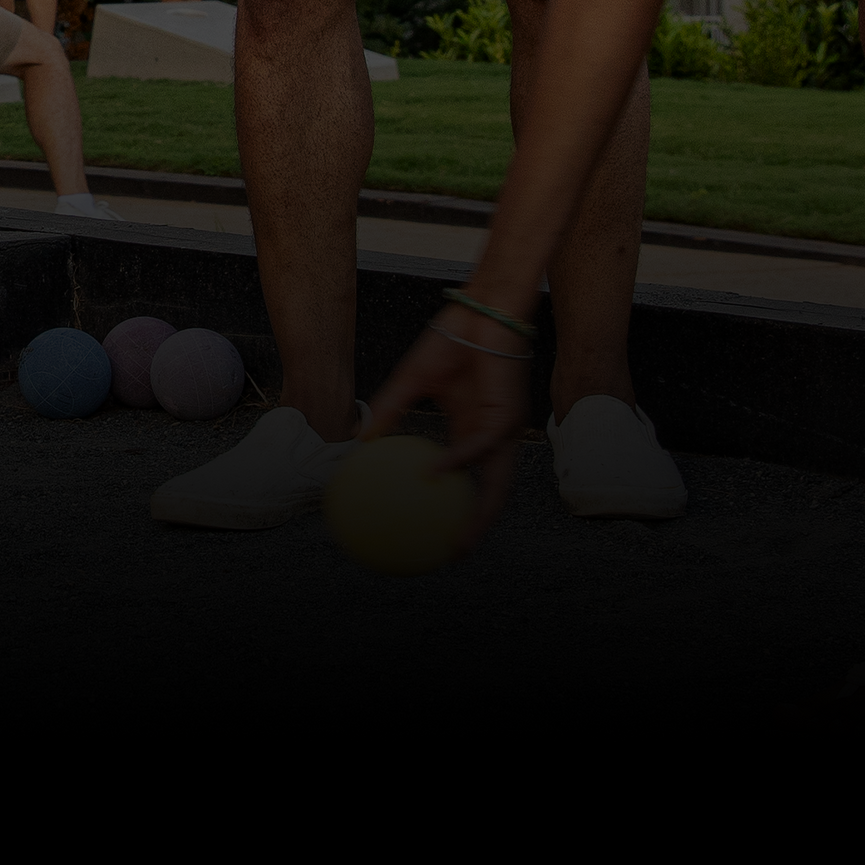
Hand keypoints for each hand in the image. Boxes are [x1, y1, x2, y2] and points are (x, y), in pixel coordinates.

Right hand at [360, 300, 530, 542]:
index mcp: (472, 428)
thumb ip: (389, 411)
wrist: (480, 310)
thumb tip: (358, 440)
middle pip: (490, 492)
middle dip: (475, 526)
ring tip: (459, 541)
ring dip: (480, 514)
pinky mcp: (505, 413)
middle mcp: (490, 435)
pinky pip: (479, 445)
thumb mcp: (411, 382)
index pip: (470, 479)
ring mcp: (502, 427)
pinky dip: (457, 461)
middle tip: (453, 555)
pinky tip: (435, 473)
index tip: (438, 532)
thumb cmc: (452, 340)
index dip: (458, 507)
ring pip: (497, 482)